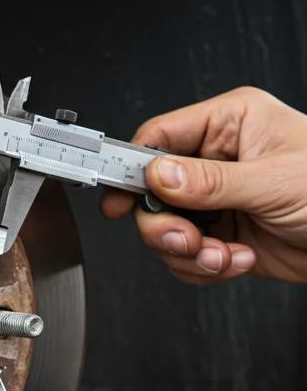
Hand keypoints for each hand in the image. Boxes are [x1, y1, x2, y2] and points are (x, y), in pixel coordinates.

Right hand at [101, 87, 306, 283]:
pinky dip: (204, 266)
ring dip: (189, 252)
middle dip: (166, 225)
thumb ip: (208, 181)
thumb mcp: (273, 181)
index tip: (117, 198)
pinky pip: (186, 255)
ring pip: (166, 229)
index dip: (133, 169)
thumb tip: (157, 176)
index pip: (159, 138)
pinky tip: (235, 260)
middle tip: (186, 240)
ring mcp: (218, 200)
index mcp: (231, 124)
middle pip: (153, 192)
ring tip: (222, 255)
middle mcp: (218, 159)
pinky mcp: (221, 234)